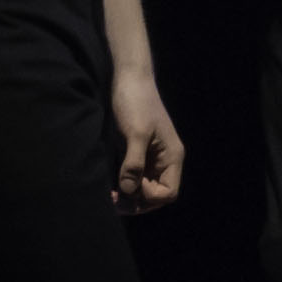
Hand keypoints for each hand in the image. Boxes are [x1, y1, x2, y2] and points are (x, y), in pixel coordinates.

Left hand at [109, 80, 185, 215]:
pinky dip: (123, 187)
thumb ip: (133, 163)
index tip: (130, 187)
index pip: (168, 192)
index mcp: (171, 157)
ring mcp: (150, 159)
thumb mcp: (136, 133)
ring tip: (109, 197)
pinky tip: (109, 188)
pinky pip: (133, 179)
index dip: (149, 196)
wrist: (128, 79)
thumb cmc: (136, 102)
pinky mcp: (136, 154)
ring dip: (128, 197)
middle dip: (137, 202)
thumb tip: (128, 190)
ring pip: (143, 190)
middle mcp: (163, 161)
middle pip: (156, 195)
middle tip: (113, 200)